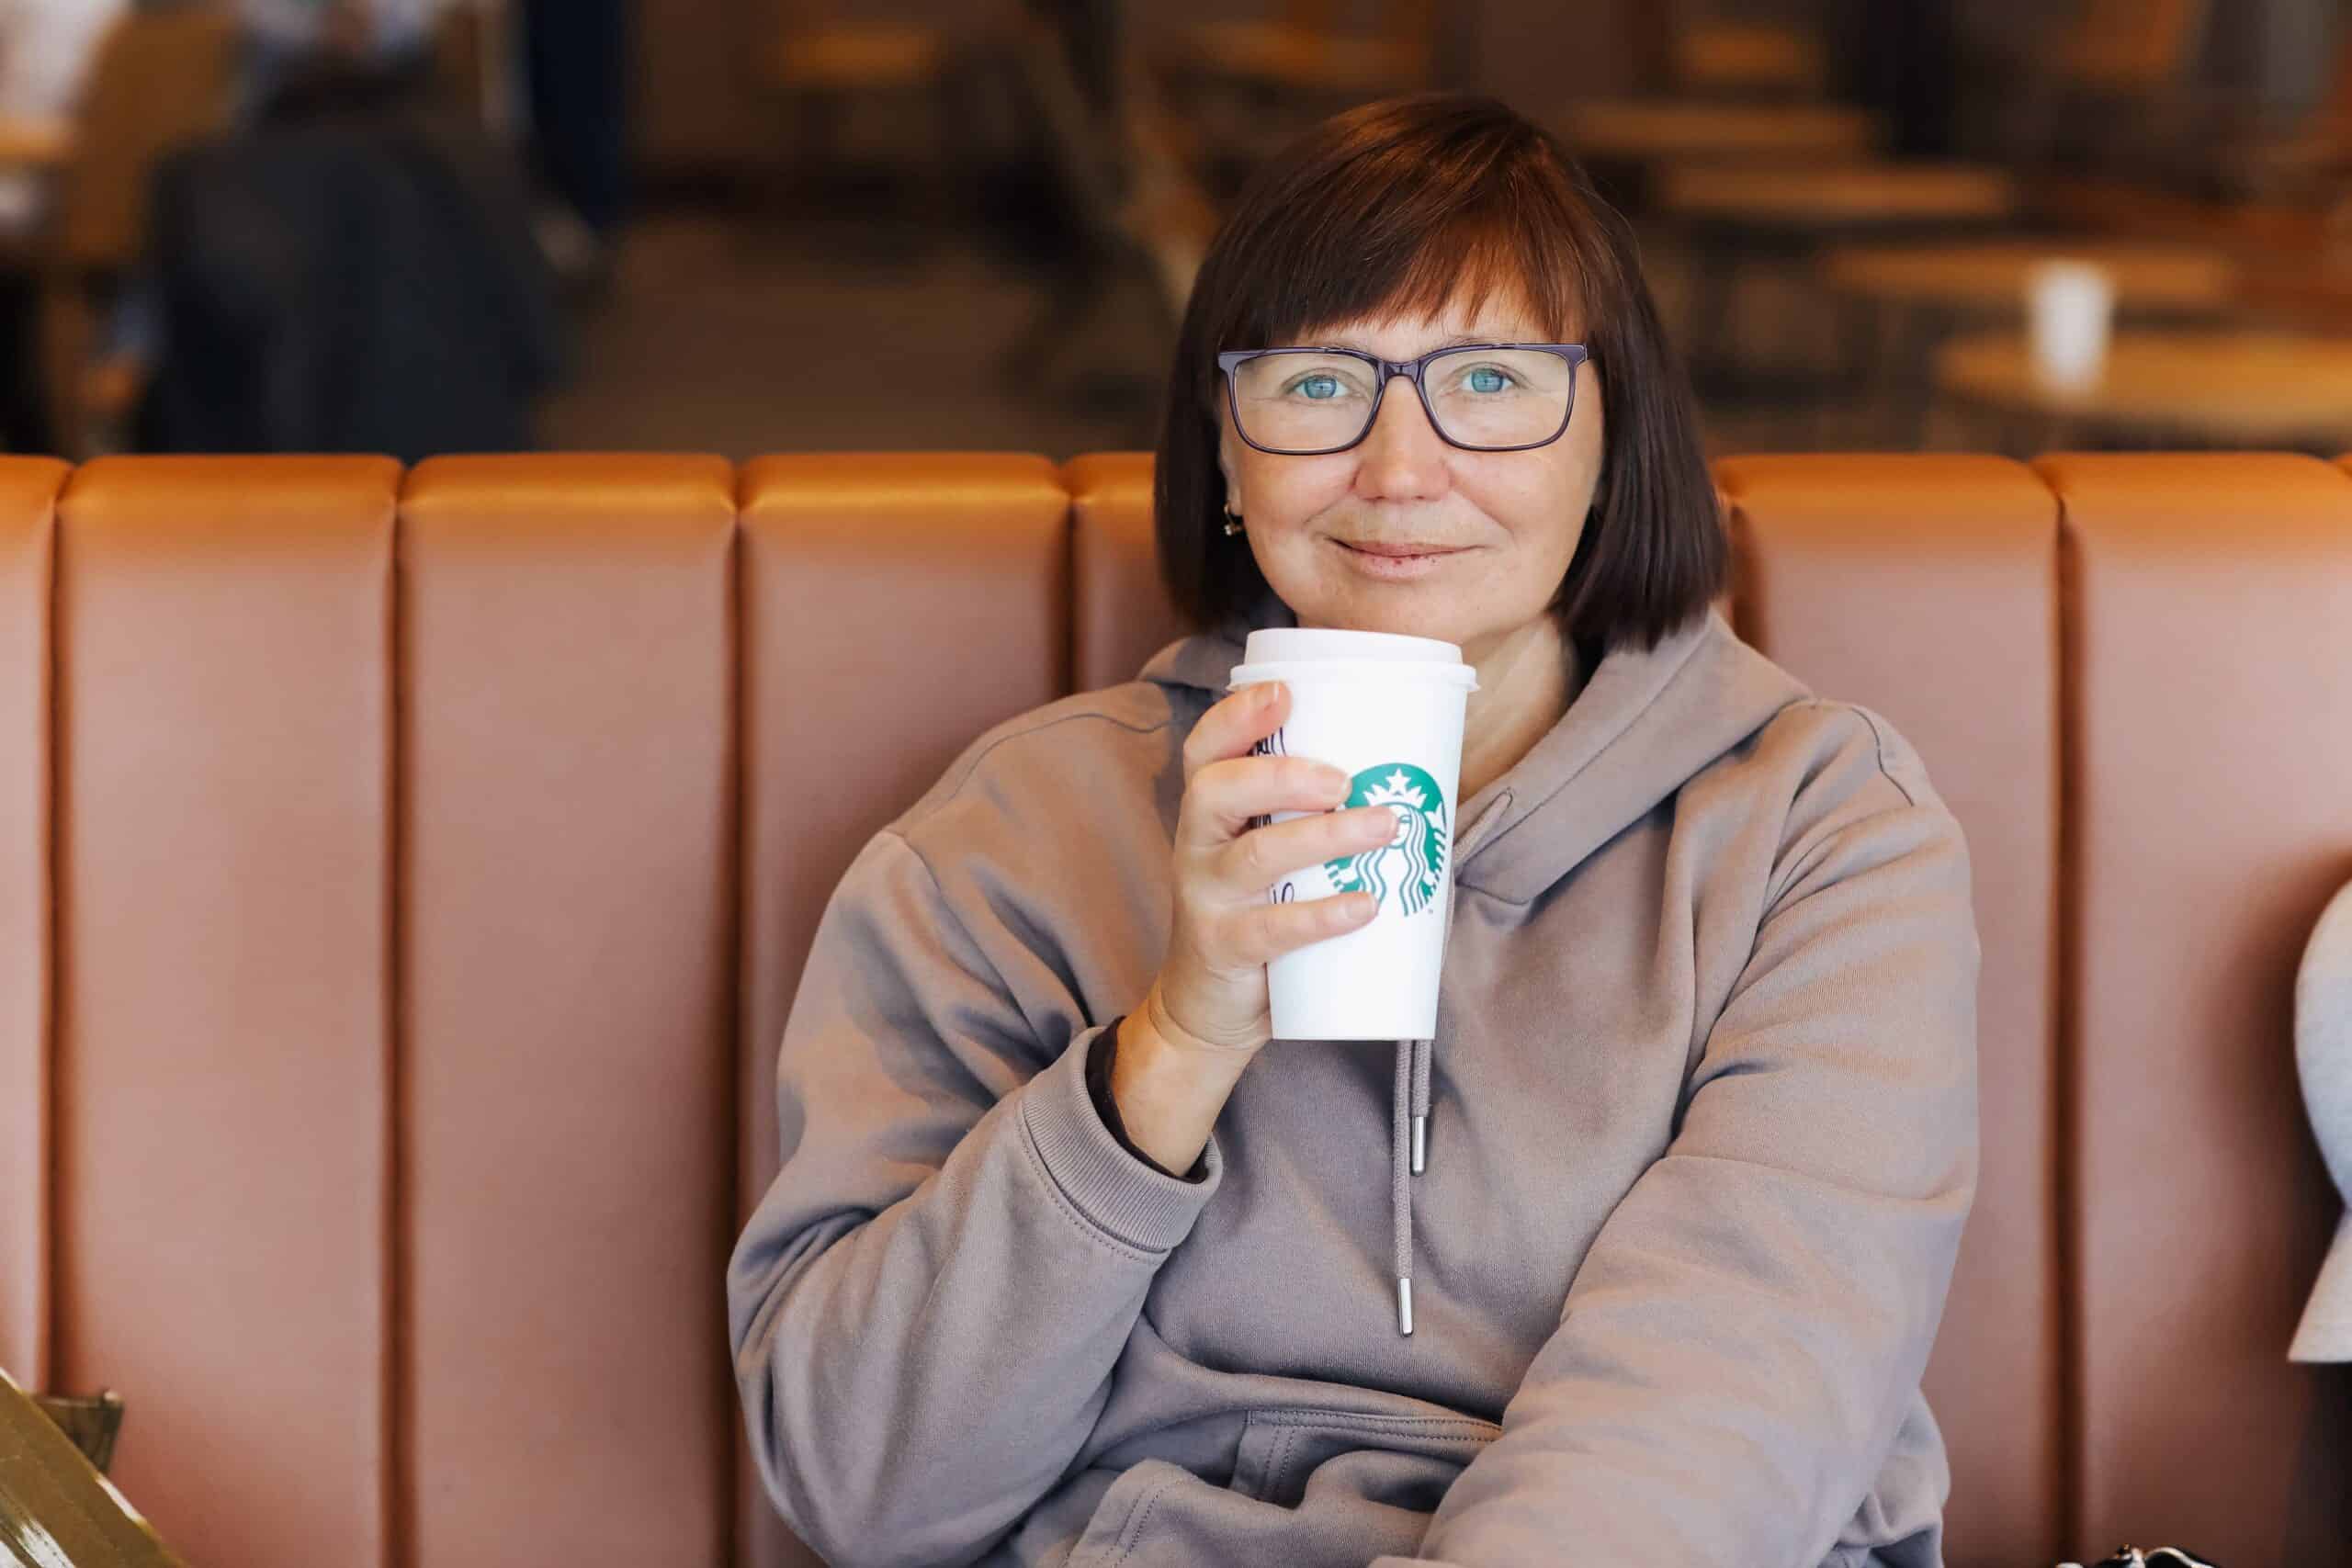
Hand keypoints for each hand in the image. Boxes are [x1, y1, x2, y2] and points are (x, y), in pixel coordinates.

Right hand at [1149, 680, 1396, 1056]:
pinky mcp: (1226, 948)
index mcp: (1210, 811)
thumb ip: (1314, 819)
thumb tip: (1424, 784)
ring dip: (1326, 836)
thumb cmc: (1260, 910)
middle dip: (1284, 775)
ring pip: (1257, 857)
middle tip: (1346, 779)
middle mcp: (1197, 845)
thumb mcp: (1268, 854)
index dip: (1237, 716)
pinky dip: (1323, 915)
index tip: (1285, 693)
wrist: (1207, 1005)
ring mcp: (1207, 898)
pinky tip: (1366, 905)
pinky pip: (1273, 929)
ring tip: (1383, 826)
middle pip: (1218, 790)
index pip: (1206, 750)